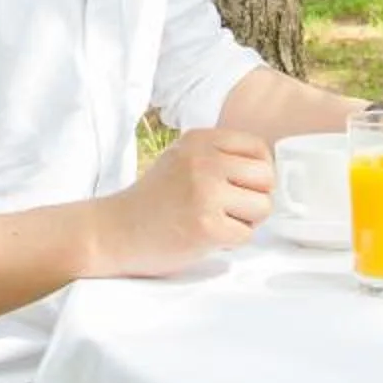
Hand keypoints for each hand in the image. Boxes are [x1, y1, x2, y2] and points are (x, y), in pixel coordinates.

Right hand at [99, 128, 271, 276]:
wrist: (114, 232)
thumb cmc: (153, 201)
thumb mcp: (182, 159)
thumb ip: (218, 157)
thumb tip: (268, 170)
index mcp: (200, 140)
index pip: (258, 148)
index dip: (257, 174)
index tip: (240, 188)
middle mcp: (204, 160)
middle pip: (266, 177)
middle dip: (254, 199)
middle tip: (229, 210)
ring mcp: (205, 192)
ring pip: (262, 207)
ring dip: (245, 222)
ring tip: (216, 222)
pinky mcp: (206, 225)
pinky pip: (246, 235)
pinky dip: (230, 242)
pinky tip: (205, 237)